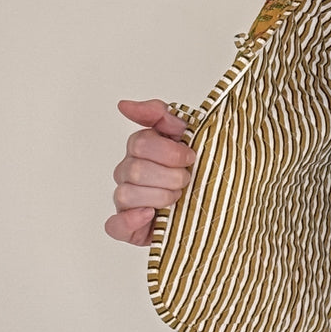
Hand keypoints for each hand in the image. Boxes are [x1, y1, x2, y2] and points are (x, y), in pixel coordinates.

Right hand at [105, 99, 194, 246]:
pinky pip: (115, 225)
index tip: (191, 158)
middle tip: (187, 180)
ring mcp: (126, 199)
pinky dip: (131, 221)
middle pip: (135, 170)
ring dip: (160, 197)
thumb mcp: (191, 134)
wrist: (215, 204)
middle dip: (170, 177)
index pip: (140, 143)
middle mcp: (129, 171)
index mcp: (142, 148)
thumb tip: (124, 105)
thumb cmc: (201, 168)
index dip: (170, 153)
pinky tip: (151, 215)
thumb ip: (163, 115)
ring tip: (178, 199)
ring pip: (126, 194)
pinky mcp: (127, 226)